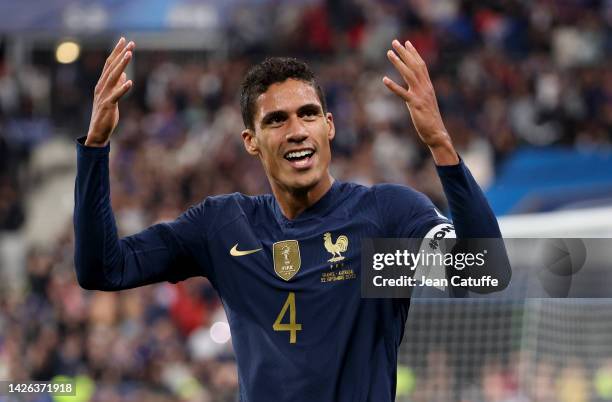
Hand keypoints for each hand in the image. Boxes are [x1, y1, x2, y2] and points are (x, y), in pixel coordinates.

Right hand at [85, 38, 134, 146]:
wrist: (97, 132)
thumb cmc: (106, 115)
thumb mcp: (113, 98)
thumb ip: (117, 86)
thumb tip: (125, 75)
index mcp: (103, 84)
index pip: (110, 64)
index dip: (117, 52)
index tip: (124, 40)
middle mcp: (101, 87)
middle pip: (111, 67)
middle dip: (121, 54)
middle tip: (130, 42)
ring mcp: (104, 96)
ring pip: (113, 77)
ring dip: (121, 65)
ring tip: (130, 54)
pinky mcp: (108, 106)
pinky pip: (116, 96)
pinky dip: (122, 88)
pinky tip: (130, 82)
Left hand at [383, 39, 457, 164]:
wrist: (437, 134)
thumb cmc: (431, 121)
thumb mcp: (426, 103)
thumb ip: (421, 94)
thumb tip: (416, 89)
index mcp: (428, 87)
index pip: (421, 65)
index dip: (414, 53)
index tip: (407, 43)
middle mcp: (425, 88)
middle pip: (414, 66)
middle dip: (405, 53)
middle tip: (395, 42)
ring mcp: (420, 96)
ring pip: (409, 75)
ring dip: (398, 63)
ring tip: (389, 53)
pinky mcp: (415, 105)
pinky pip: (403, 93)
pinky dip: (393, 86)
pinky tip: (384, 79)